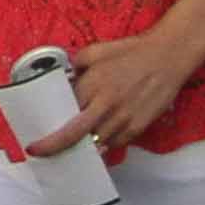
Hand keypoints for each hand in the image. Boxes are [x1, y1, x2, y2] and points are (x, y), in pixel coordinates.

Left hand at [33, 29, 195, 157]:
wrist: (166, 58)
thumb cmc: (131, 53)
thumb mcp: (94, 52)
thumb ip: (75, 66)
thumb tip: (64, 79)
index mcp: (92, 84)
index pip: (64, 109)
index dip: (50, 120)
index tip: (38, 126)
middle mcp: (105, 104)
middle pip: (75, 133)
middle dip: (54, 146)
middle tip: (40, 153)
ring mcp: (123, 118)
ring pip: (97, 143)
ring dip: (82, 147)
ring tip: (69, 149)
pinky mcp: (139, 127)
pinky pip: (116, 144)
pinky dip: (105, 146)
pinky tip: (97, 144)